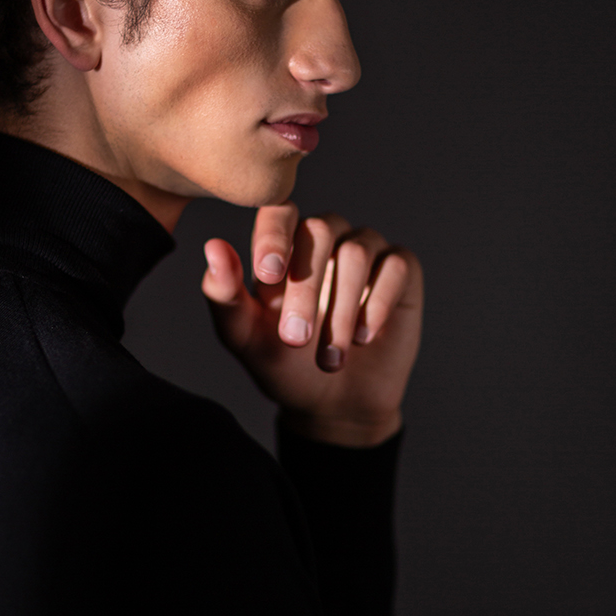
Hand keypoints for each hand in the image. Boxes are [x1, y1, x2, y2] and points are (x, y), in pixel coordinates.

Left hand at [201, 204, 422, 447]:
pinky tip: (365, 337)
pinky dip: (379, 303)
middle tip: (296, 338)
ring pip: (358, 252)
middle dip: (306, 287)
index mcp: (283, 242)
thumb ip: (224, 295)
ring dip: (342, 309)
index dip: (274, 235)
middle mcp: (326, 236)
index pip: (279, 211)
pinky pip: (397, 267)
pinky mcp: (401, 271)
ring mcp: (366, 249)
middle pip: (320, 231)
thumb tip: (213, 247)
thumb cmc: (283, 365)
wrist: (332, 404)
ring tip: (330, 358)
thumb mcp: (244, 338)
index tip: (268, 275)